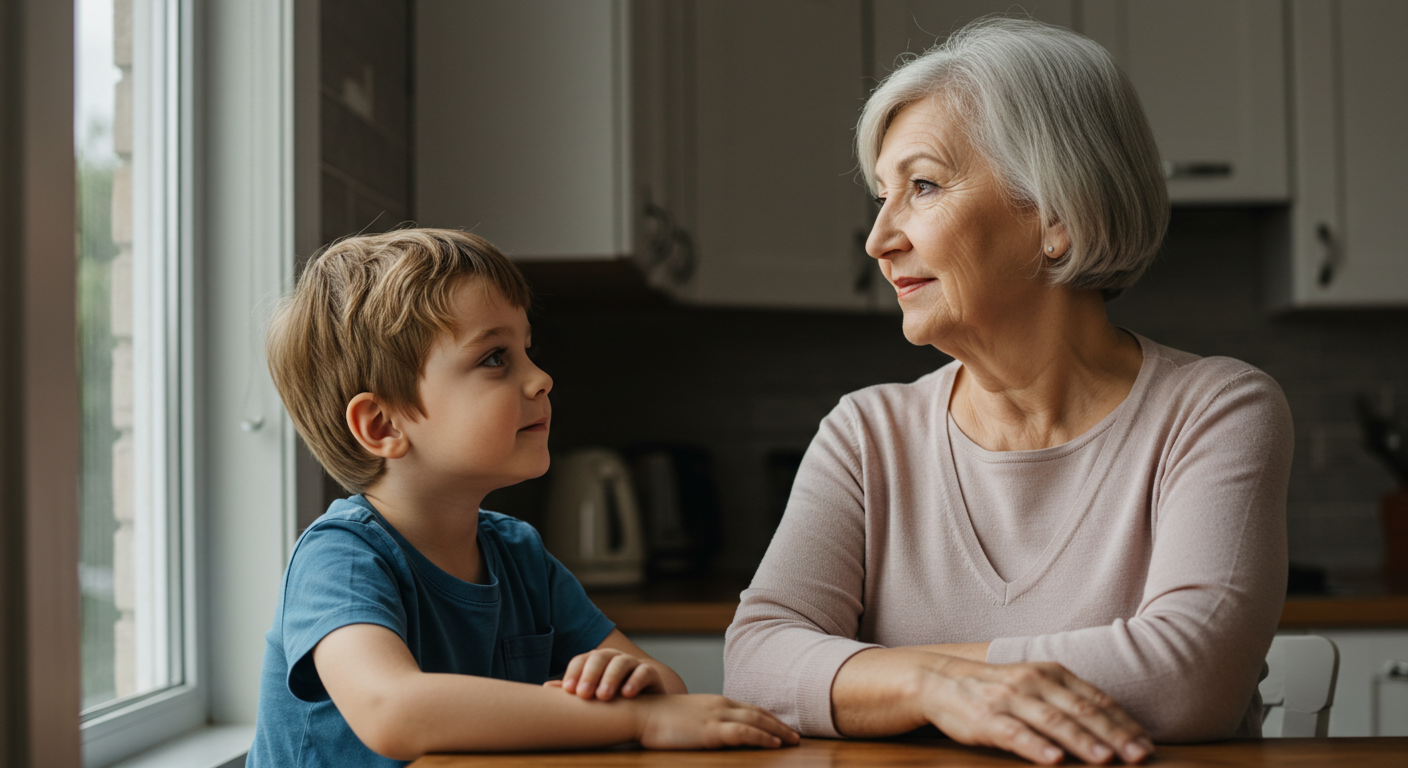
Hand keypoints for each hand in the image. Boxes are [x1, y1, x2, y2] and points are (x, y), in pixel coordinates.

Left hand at [546, 648, 666, 700]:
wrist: (648, 701)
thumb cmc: (613, 698)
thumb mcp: (592, 694)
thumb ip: (574, 690)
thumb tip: (546, 687)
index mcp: (596, 661)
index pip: (581, 660)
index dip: (574, 673)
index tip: (568, 690)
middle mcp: (614, 658)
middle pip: (600, 658)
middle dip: (590, 675)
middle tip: (584, 694)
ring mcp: (633, 664)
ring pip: (621, 662)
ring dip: (611, 678)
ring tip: (603, 696)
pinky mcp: (651, 674)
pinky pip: (644, 672)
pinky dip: (636, 681)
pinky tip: (627, 694)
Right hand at [631, 694, 799, 749]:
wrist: (640, 712)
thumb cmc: (658, 718)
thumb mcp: (687, 717)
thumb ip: (704, 721)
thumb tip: (714, 732)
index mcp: (715, 702)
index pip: (750, 708)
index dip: (769, 718)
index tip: (782, 727)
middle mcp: (720, 705)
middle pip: (758, 713)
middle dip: (779, 725)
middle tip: (796, 736)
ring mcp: (716, 716)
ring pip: (756, 721)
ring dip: (777, 731)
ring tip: (792, 741)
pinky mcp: (710, 730)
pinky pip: (743, 732)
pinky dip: (761, 736)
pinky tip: (773, 744)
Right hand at [919, 657, 1152, 764]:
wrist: (941, 681)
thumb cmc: (997, 688)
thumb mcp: (1035, 684)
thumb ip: (1068, 700)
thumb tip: (1113, 726)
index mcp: (1052, 673)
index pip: (1096, 699)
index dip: (1123, 722)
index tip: (1146, 744)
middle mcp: (1034, 681)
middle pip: (1082, 711)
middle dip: (1114, 735)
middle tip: (1139, 756)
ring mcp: (1010, 699)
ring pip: (1053, 721)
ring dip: (1082, 741)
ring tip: (1105, 759)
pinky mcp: (987, 719)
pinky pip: (1016, 733)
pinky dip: (1036, 746)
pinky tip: (1053, 760)